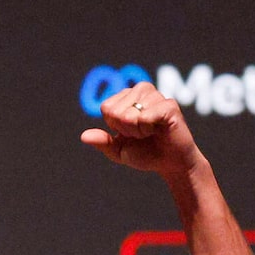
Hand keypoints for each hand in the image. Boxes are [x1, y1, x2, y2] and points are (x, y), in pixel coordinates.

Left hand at [81, 80, 201, 174]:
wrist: (171, 164)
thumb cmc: (146, 153)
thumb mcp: (119, 150)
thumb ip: (103, 142)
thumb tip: (84, 136)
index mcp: (128, 97)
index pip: (106, 108)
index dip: (115, 126)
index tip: (131, 132)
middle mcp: (142, 90)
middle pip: (115, 111)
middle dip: (126, 129)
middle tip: (143, 134)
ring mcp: (156, 96)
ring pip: (129, 114)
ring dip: (138, 130)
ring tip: (151, 132)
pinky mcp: (169, 105)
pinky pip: (145, 117)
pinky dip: (148, 129)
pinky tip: (159, 130)